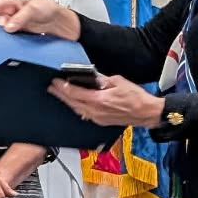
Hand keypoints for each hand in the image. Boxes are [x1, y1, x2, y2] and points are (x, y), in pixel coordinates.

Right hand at [0, 0, 78, 38]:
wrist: (64, 24)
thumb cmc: (50, 8)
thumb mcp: (34, 8)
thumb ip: (20, 17)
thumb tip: (8, 27)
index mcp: (12, 3)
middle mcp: (12, 14)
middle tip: (1, 35)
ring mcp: (16, 26)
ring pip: (3, 33)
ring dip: (5, 38)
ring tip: (9, 41)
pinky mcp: (21, 36)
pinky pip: (12, 41)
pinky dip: (12, 43)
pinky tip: (15, 45)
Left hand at [50, 74, 164, 127]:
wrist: (146, 113)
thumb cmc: (135, 98)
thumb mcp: (118, 81)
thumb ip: (102, 80)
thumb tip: (91, 76)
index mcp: (98, 100)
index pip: (75, 93)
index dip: (63, 87)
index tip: (55, 81)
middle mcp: (95, 111)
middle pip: (72, 103)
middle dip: (60, 95)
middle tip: (51, 88)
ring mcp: (97, 118)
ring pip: (77, 110)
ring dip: (67, 102)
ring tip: (59, 95)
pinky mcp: (101, 121)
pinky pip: (84, 114)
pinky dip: (76, 108)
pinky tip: (74, 104)